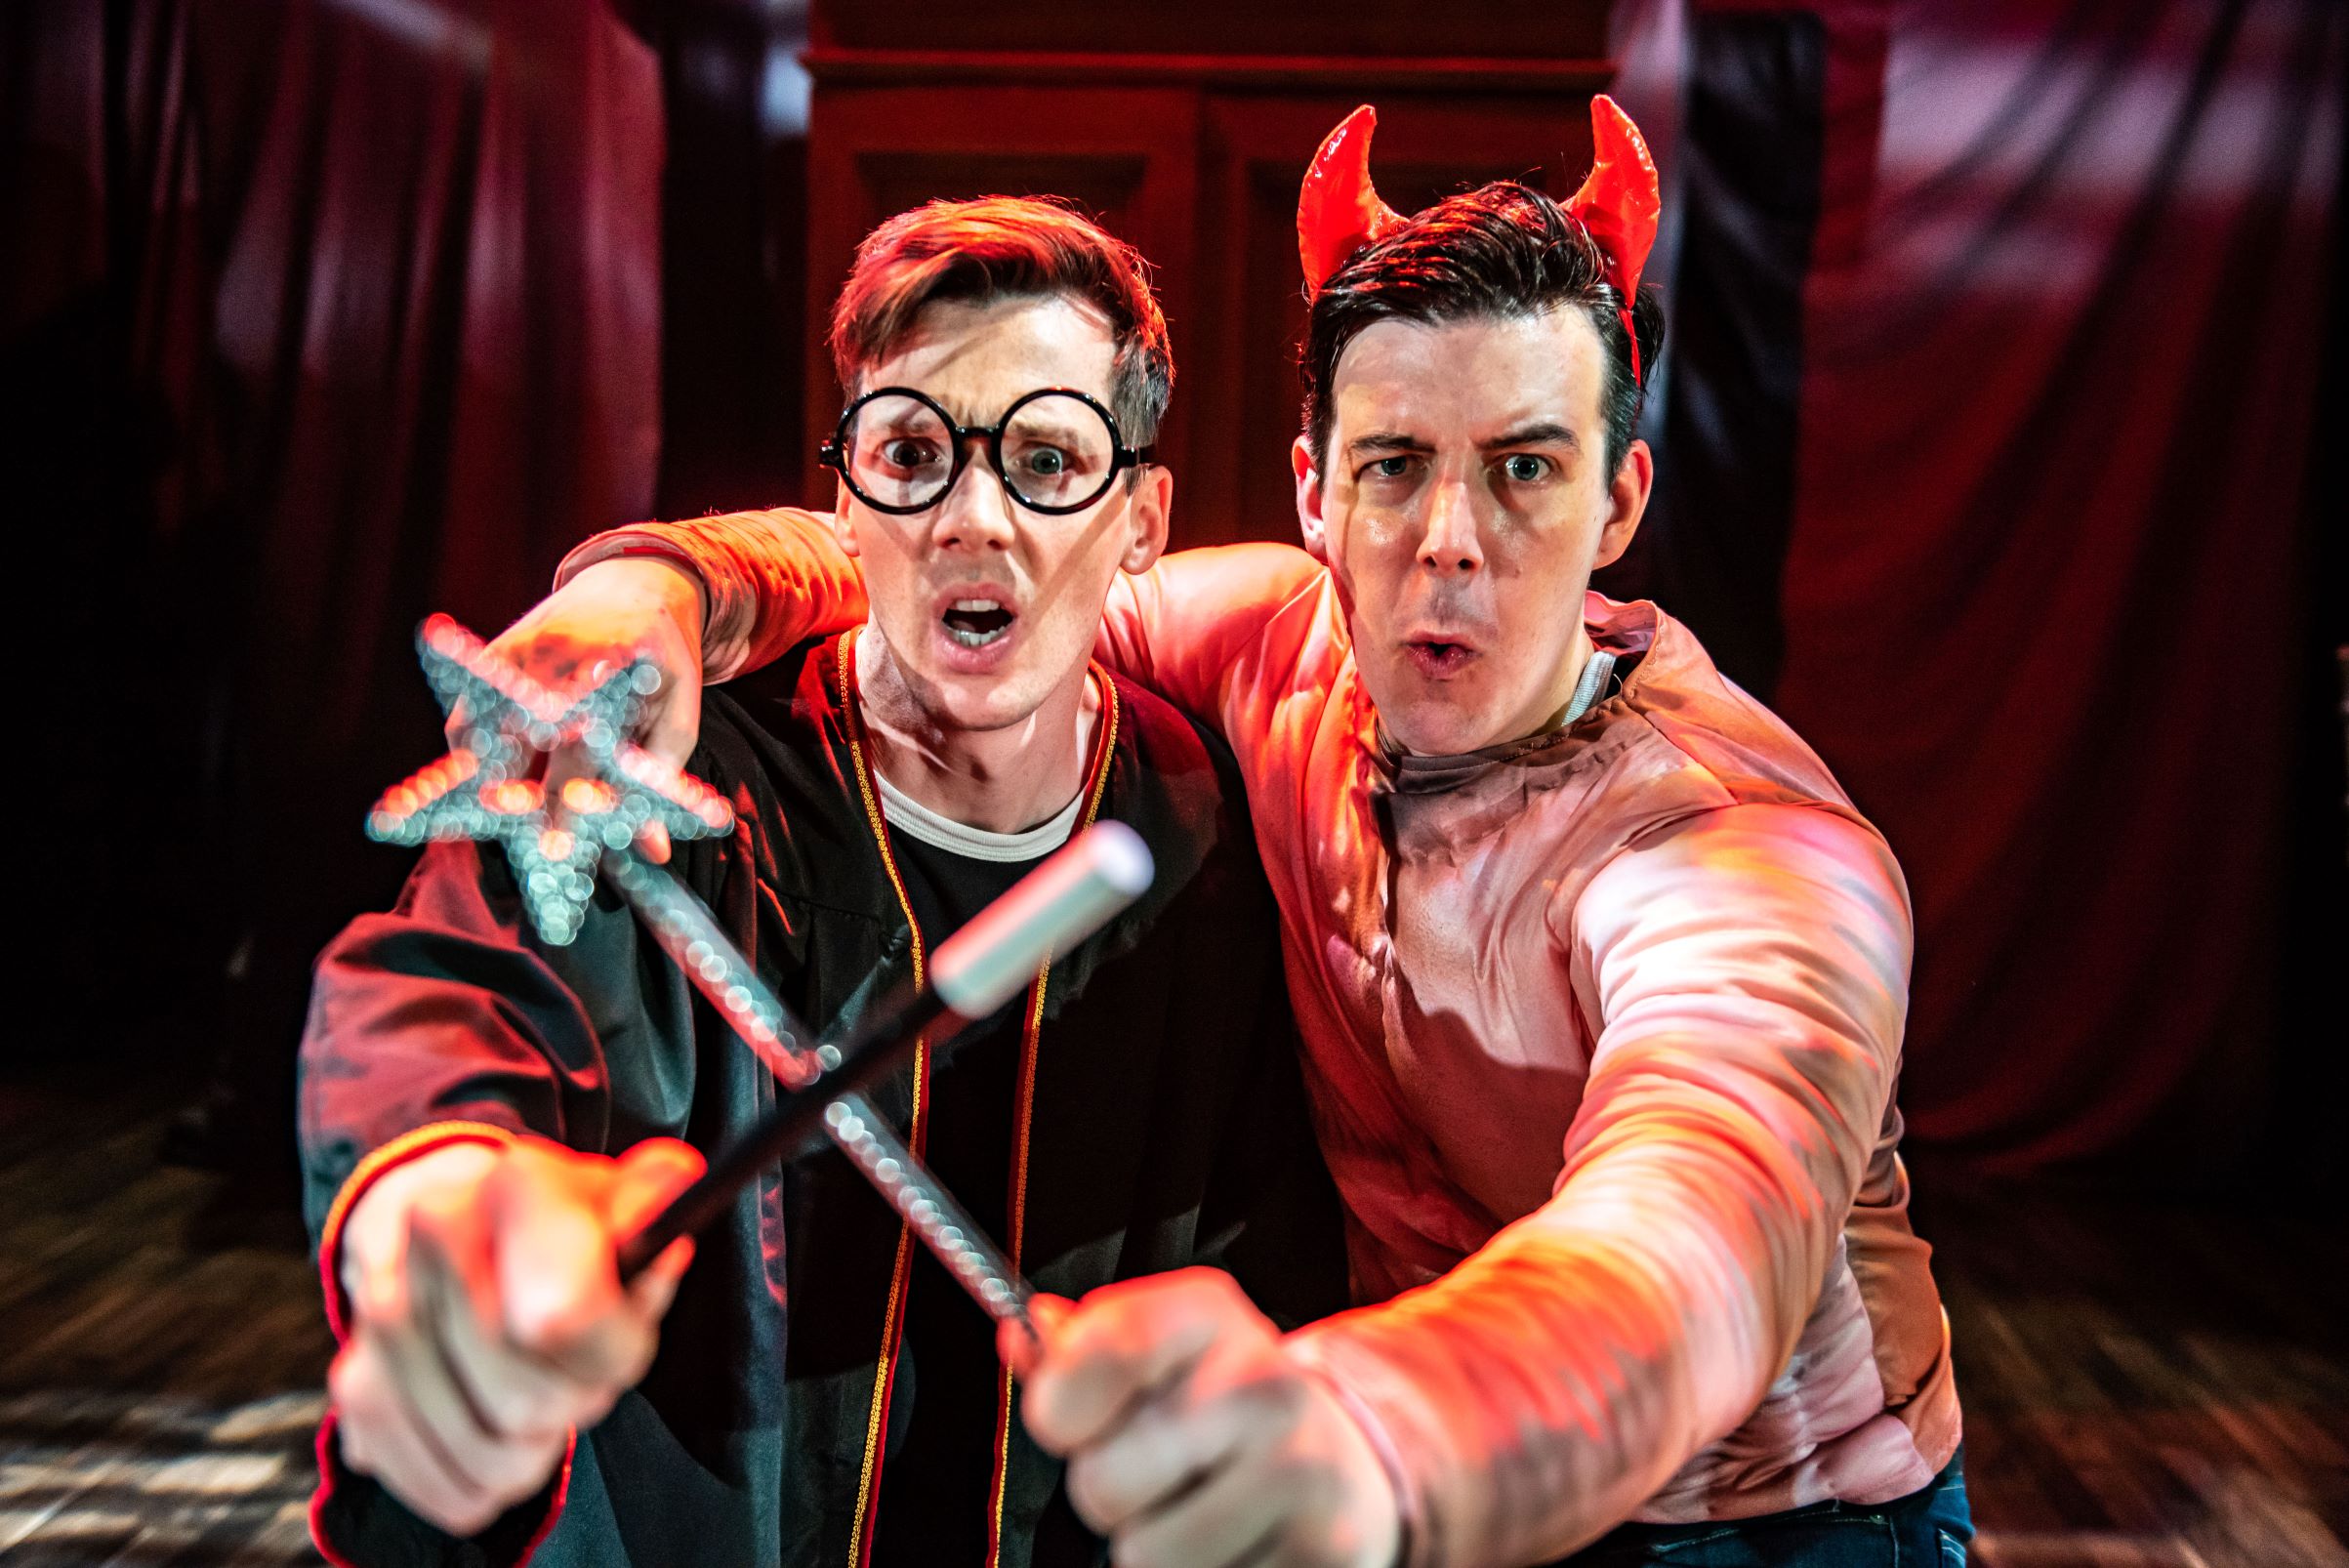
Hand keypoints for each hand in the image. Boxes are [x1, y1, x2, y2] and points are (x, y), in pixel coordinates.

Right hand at [329, 1135, 702, 1535]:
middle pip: (526, 1402)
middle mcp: (430, 1239)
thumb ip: (660, 1207)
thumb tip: (666, 1251)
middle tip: (582, 1372)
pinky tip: (498, 1435)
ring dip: (533, 1448)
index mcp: (515, 1186)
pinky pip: (442, 1485)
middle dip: (576, 1401)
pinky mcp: (354, 1389)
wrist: (443, 1217)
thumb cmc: (553, 1220)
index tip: (622, 1347)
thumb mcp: (625, 1197)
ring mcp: (377, 1318)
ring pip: (487, 1454)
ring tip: (541, 1397)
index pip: (562, 1319)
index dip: (611, 1355)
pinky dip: (484, 1481)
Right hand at [457, 556, 708, 860]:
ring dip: (487, 789)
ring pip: (481, 738)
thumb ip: (663, 780)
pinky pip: (465, 723)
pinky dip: (472, 763)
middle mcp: (556, 657)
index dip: (569, 803)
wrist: (631, 584)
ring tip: (503, 833)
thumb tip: (652, 853)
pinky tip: (490, 795)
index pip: (583, 749)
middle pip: (521, 746)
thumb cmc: (660, 662)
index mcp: (612, 668)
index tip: (559, 852)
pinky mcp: (489, 657)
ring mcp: (516, 653)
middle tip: (524, 856)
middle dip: (517, 805)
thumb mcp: (680, 712)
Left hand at [1005, 1269, 1400, 1567]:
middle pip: (1101, 1483)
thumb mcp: (1163, 1349)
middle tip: (1158, 1476)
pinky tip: (1241, 1542)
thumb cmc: (1228, 1405)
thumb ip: (1085, 1350)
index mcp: (1207, 1315)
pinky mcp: (1326, 1550)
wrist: (1351, 1458)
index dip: (1059, 1409)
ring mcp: (1301, 1469)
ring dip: (1159, 1549)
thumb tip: (1023, 1338)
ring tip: (1200, 1511)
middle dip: (1112, 1495)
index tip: (1078, 1418)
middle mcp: (1262, 1381)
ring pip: (1147, 1557)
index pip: (1086, 1363)